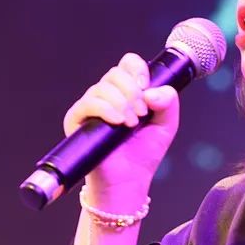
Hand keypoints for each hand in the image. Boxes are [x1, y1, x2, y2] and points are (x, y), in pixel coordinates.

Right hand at [62, 51, 179, 202]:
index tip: (146, 88)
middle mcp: (106, 96)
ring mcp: (90, 107)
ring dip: (122, 104)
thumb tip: (152, 92)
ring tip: (130, 124)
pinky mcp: (76, 120)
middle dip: (133, 92)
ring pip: (103, 87)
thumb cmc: (143, 154)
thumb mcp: (166, 125)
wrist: (128, 180)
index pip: (127, 63)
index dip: (137, 70)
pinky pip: (88, 103)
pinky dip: (106, 109)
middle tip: (141, 115)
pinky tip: (118, 122)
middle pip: (116, 73)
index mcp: (126, 92)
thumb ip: (168, 103)